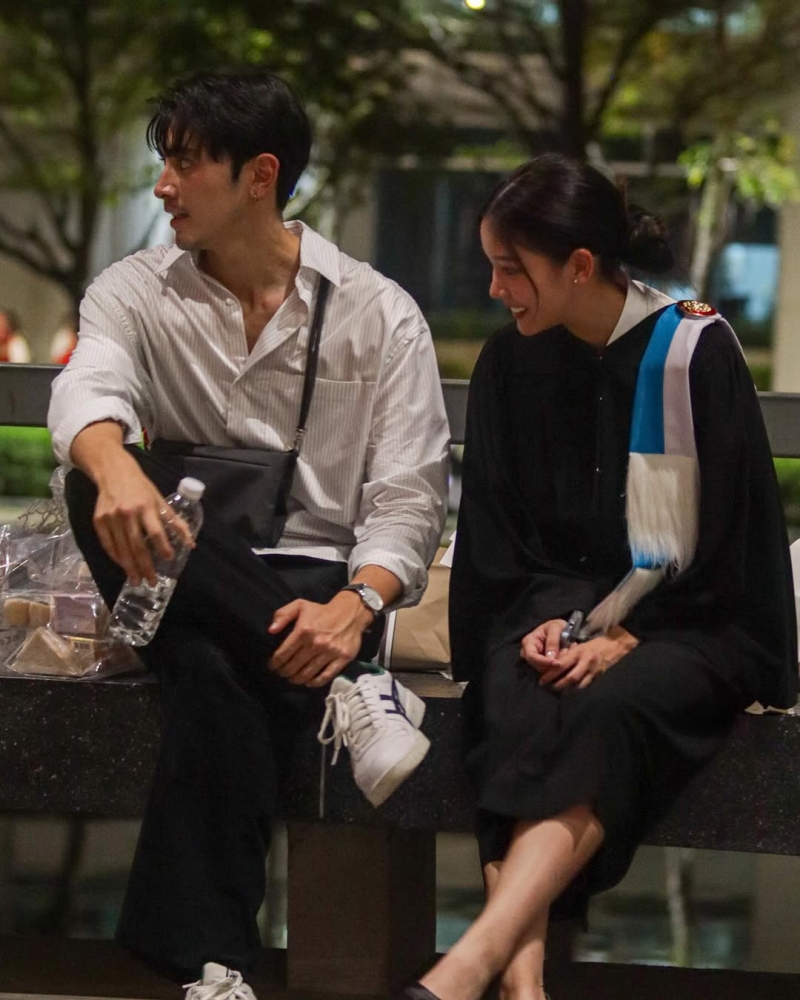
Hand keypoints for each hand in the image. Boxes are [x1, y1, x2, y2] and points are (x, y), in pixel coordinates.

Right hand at [93, 452, 191, 586]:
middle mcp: (127, 513)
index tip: (168, 559)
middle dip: (145, 566)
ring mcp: (111, 518)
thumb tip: (190, 543)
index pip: (156, 531)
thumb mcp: (160, 500)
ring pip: (122, 549)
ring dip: (130, 567)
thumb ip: (175, 522)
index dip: (162, 546)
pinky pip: (107, 544)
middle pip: (137, 545)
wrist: (113, 472)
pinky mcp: (98, 520)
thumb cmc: (141, 488)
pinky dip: (116, 557)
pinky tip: (123, 566)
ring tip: (136, 580)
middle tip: (151, 582)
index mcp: (146, 507)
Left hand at [267, 591, 372, 686]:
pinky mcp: (342, 658)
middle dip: (284, 672)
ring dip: (297, 679)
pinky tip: (309, 682)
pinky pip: (326, 676)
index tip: (272, 666)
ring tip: (293, 679)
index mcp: (303, 630)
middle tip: (282, 673)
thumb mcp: (300, 605)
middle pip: (293, 667)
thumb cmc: (322, 611)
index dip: (274, 663)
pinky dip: (315, 683)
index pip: (283, 654)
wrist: (350, 612)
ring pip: (307, 674)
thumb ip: (282, 615)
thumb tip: (271, 631)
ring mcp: (330, 652)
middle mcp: (316, 643)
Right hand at [520, 618, 567, 669]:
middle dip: (551, 665)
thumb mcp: (556, 627)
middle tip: (564, 660)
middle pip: (537, 666)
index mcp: (528, 641)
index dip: (543, 662)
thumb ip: (553, 640)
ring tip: (565, 657)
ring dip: (555, 667)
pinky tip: (563, 661)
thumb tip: (550, 658)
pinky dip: (556, 668)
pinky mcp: (541, 665)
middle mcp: (528, 652)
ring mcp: (534, 660)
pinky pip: (548, 671)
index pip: (532, 656)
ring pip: (543, 670)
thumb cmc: (557, 626)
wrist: (561, 630)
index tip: (557, 663)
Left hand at [535, 627, 638, 691]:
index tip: (542, 680)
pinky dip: (576, 691)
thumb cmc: (592, 645)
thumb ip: (566, 655)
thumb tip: (551, 666)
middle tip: (547, 688)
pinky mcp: (598, 677)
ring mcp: (593, 670)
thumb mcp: (578, 645)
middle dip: (557, 685)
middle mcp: (586, 661)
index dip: (550, 674)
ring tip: (557, 692)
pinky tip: (569, 693)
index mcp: (578, 651)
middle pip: (570, 677)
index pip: (562, 664)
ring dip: (566, 690)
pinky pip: (585, 687)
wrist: (613, 645)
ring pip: (578, 685)